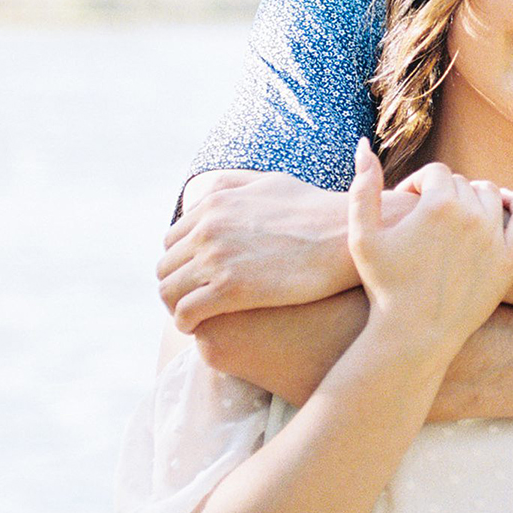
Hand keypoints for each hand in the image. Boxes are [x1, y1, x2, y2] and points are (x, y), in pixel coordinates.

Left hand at [157, 168, 416, 330]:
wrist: (346, 237)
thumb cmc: (317, 212)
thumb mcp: (271, 183)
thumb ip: (235, 185)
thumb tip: (211, 192)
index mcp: (214, 202)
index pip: (172, 239)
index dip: (180, 262)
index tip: (192, 278)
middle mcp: (207, 228)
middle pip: (166, 265)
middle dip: (174, 285)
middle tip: (189, 302)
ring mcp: (216, 258)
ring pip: (169, 290)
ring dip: (176, 306)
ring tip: (191, 318)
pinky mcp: (229, 289)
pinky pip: (186, 313)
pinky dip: (186, 323)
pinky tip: (198, 328)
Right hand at [349, 141, 512, 348]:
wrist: (414, 334)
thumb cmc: (384, 285)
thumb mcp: (363, 235)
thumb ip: (362, 187)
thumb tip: (363, 145)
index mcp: (438, 204)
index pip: (436, 173)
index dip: (419, 184)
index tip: (408, 203)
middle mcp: (471, 216)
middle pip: (462, 184)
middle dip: (443, 194)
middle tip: (430, 216)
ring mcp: (495, 237)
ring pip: (491, 195)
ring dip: (475, 198)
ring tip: (457, 216)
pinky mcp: (510, 259)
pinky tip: (503, 207)